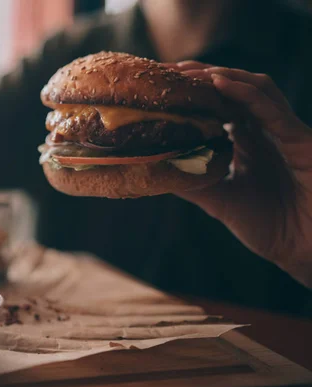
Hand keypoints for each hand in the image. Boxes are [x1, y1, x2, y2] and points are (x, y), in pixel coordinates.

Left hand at [170, 61, 311, 287]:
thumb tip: (156, 168)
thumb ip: (194, 182)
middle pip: (235, 89)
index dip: (193, 92)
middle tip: (166, 72)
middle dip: (201, 76)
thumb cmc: (272, 226)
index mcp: (250, 141)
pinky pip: (272, 109)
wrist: (305, 248)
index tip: (161, 86)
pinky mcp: (301, 140)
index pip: (220, 104)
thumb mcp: (221, 201)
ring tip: (187, 73)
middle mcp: (267, 130)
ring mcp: (285, 132)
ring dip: (221, 76)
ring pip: (255, 88)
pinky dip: (245, 93)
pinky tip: (218, 82)